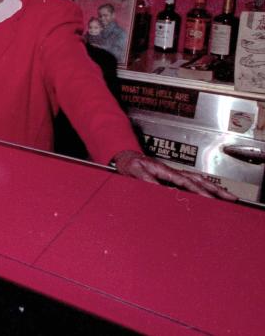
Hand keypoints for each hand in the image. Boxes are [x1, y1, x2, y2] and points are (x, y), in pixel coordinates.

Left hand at [112, 150, 236, 200]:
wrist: (126, 158)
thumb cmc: (130, 164)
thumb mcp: (134, 171)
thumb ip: (146, 179)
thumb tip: (158, 188)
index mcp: (165, 170)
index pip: (186, 182)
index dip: (198, 190)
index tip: (209, 199)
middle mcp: (173, 172)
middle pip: (199, 180)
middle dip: (215, 189)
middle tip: (231, 198)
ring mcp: (174, 174)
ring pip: (198, 180)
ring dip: (213, 188)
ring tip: (228, 196)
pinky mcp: (173, 178)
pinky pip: (192, 182)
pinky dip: (204, 187)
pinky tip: (211, 193)